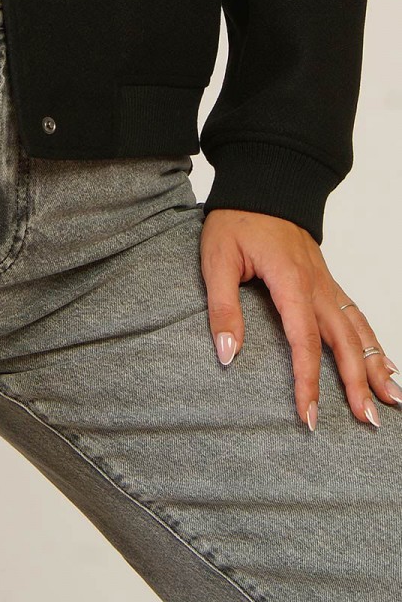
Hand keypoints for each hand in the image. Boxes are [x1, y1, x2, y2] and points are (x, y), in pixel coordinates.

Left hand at [199, 208, 401, 429]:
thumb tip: (228, 354)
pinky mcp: (326, 277)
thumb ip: (222, 307)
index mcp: (290, 281)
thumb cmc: (236, 218)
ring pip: (358, 328)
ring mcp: (326, 280)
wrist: (262, 180)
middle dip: (357, 383)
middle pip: (344, 341)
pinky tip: (385, 360)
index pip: (304, 342)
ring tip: (391, 400)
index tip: (309, 416)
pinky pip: (356, 313)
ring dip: (375, 364)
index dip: (307, 382)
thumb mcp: (217, 258)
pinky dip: (373, 339)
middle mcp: (317, 284)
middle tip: (368, 422)